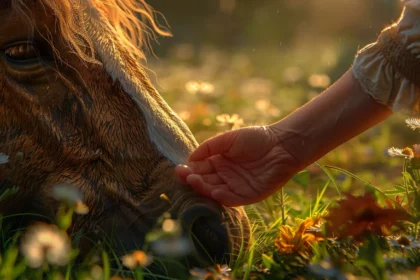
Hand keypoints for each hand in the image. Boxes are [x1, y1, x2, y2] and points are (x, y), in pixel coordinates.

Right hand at [175, 126, 300, 206]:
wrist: (282, 144)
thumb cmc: (256, 138)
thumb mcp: (228, 139)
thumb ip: (209, 147)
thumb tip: (189, 159)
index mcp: (220, 163)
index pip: (200, 170)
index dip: (189, 171)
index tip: (179, 169)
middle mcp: (226, 177)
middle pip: (206, 182)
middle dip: (194, 180)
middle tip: (185, 177)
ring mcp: (237, 187)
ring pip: (216, 191)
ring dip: (205, 189)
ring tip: (195, 182)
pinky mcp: (249, 196)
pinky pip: (233, 199)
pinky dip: (223, 197)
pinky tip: (214, 191)